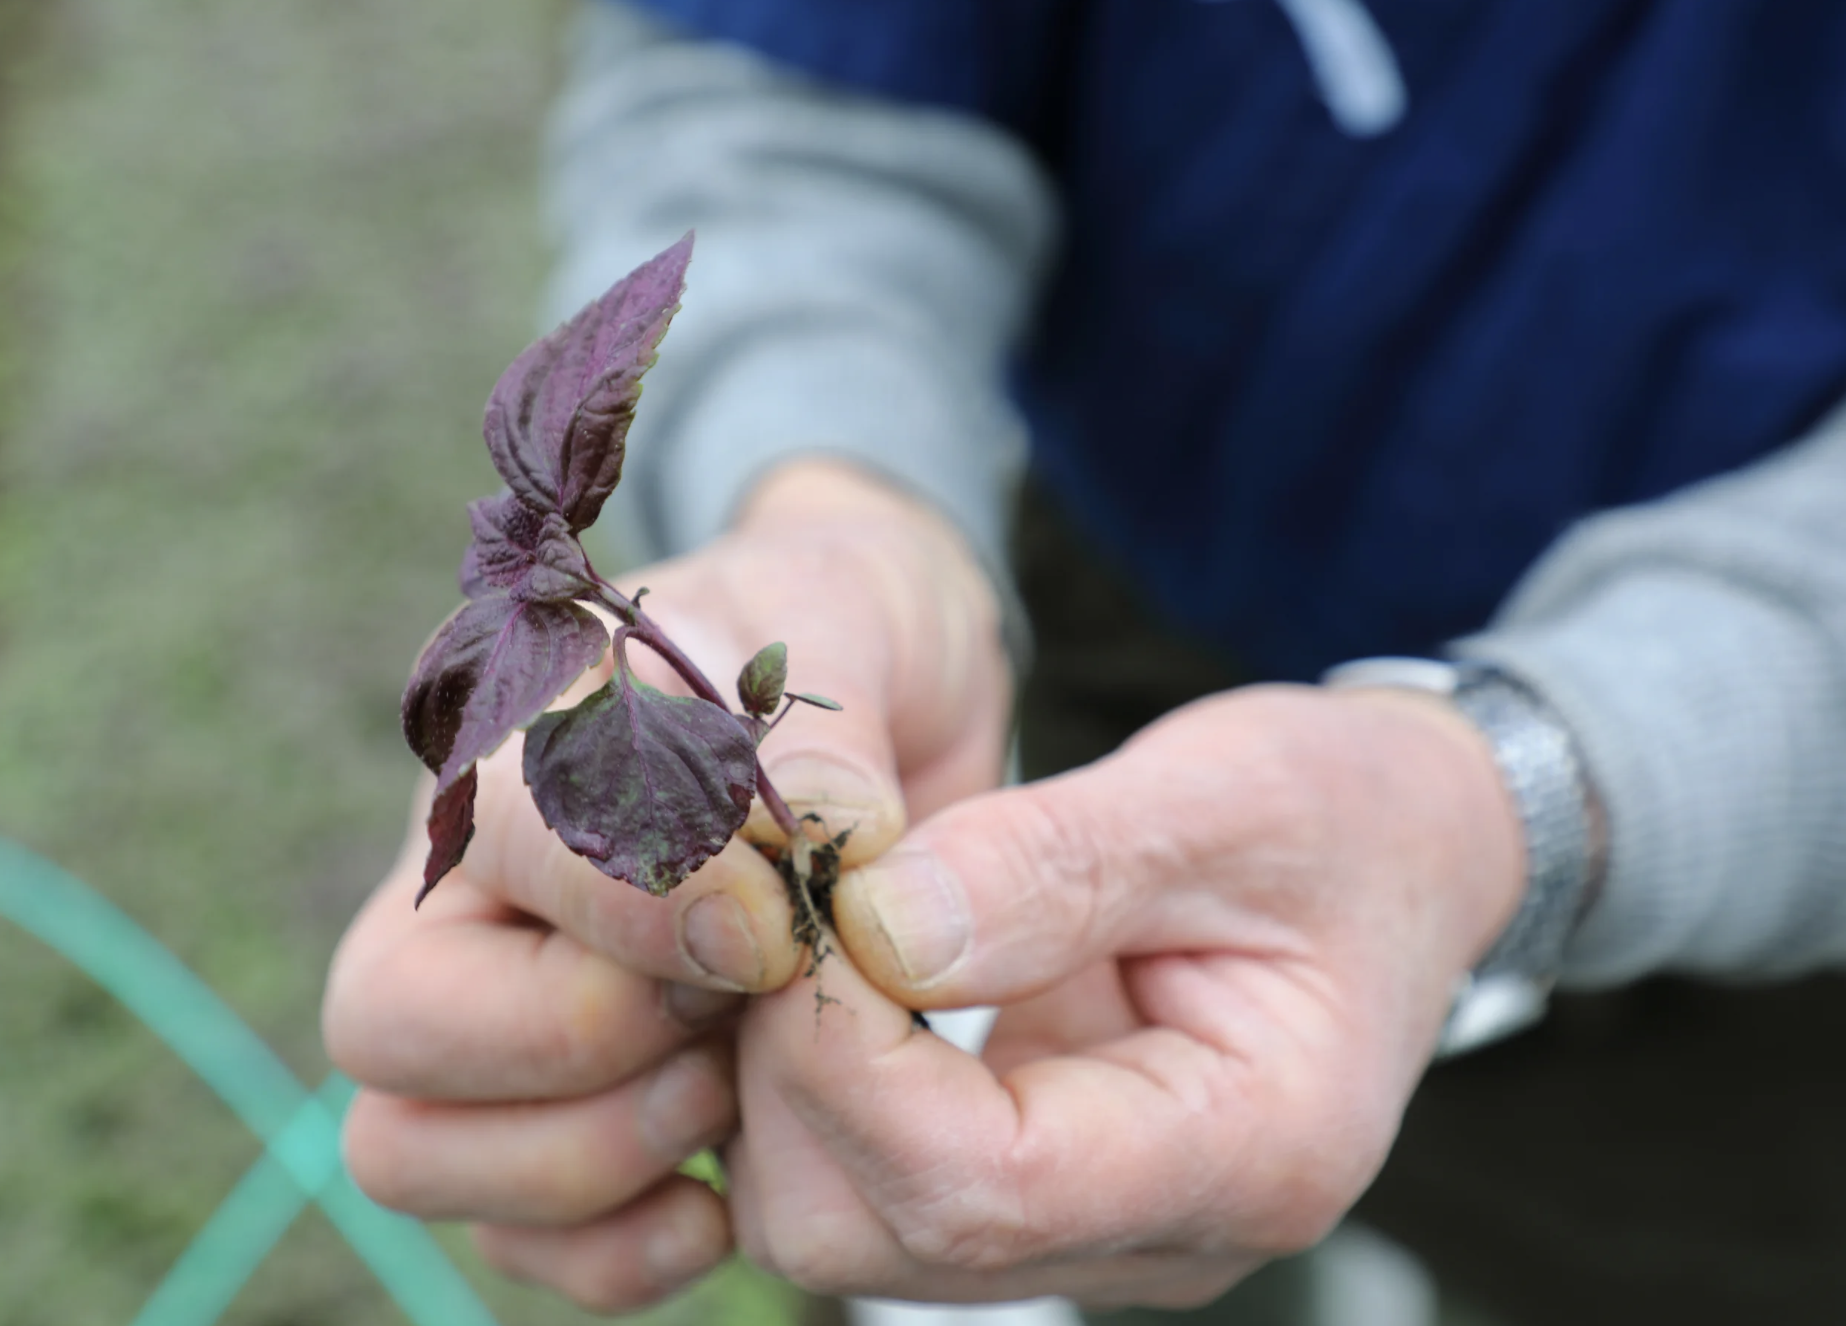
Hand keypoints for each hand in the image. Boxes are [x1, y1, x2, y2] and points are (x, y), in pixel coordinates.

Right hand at [323, 460, 1011, 1312]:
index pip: (504, 841)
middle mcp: (467, 887)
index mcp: (516, 740)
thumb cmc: (839, 639)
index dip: (643, 908)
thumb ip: (818, 740)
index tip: (774, 930)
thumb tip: (822, 846)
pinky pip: (513, 1244)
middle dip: (587, 1046)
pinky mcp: (556, 1118)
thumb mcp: (849, 631)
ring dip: (592, 1157)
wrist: (874, 688)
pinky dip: (619, 1246)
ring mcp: (488, 1015)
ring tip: (732, 1086)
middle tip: (735, 1011)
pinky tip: (731, 1187)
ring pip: (413, 1152)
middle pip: (391, 1025)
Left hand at [722, 684, 1523, 1308]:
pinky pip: (869, 1185)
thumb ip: (1052, 864)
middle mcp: (1168, 1235)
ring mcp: (1096, 1229)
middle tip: (810, 912)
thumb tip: (872, 925)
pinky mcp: (1040, 1192)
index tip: (816, 909)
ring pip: (850, 1226)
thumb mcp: (1222, 795)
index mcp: (1252, 1150)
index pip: (984, 1185)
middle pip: (881, 1236)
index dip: (850, 1056)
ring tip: (831, 929)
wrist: (1403, 855)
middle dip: (802, 1074)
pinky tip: (849, 973)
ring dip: (797, 1081)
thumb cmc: (1342, 816)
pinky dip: (821, 1086)